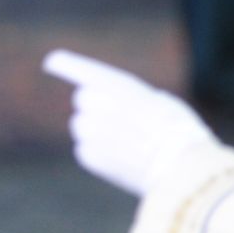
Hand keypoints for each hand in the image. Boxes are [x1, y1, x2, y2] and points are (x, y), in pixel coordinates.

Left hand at [44, 49, 218, 196]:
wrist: (183, 170)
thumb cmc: (180, 134)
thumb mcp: (160, 102)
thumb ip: (129, 96)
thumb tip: (115, 105)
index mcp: (119, 86)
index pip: (83, 70)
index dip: (65, 64)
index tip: (51, 62)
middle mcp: (98, 104)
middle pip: (84, 99)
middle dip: (98, 107)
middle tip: (125, 123)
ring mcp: (90, 130)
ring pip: (83, 126)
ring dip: (98, 132)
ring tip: (128, 145)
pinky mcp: (88, 156)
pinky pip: (86, 151)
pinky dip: (100, 155)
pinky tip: (123, 161)